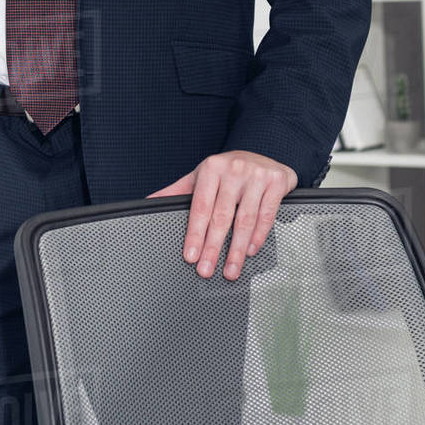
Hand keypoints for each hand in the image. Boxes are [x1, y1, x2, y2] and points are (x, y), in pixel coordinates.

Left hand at [146, 150, 296, 279]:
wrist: (264, 153)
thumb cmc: (228, 170)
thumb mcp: (201, 176)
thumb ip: (177, 191)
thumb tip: (148, 202)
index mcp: (211, 168)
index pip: (200, 206)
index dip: (194, 233)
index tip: (190, 255)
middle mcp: (233, 170)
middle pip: (221, 216)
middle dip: (212, 246)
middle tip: (206, 269)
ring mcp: (256, 175)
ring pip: (245, 219)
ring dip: (236, 250)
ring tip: (229, 270)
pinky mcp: (276, 182)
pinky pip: (266, 215)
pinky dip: (258, 236)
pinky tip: (249, 251)